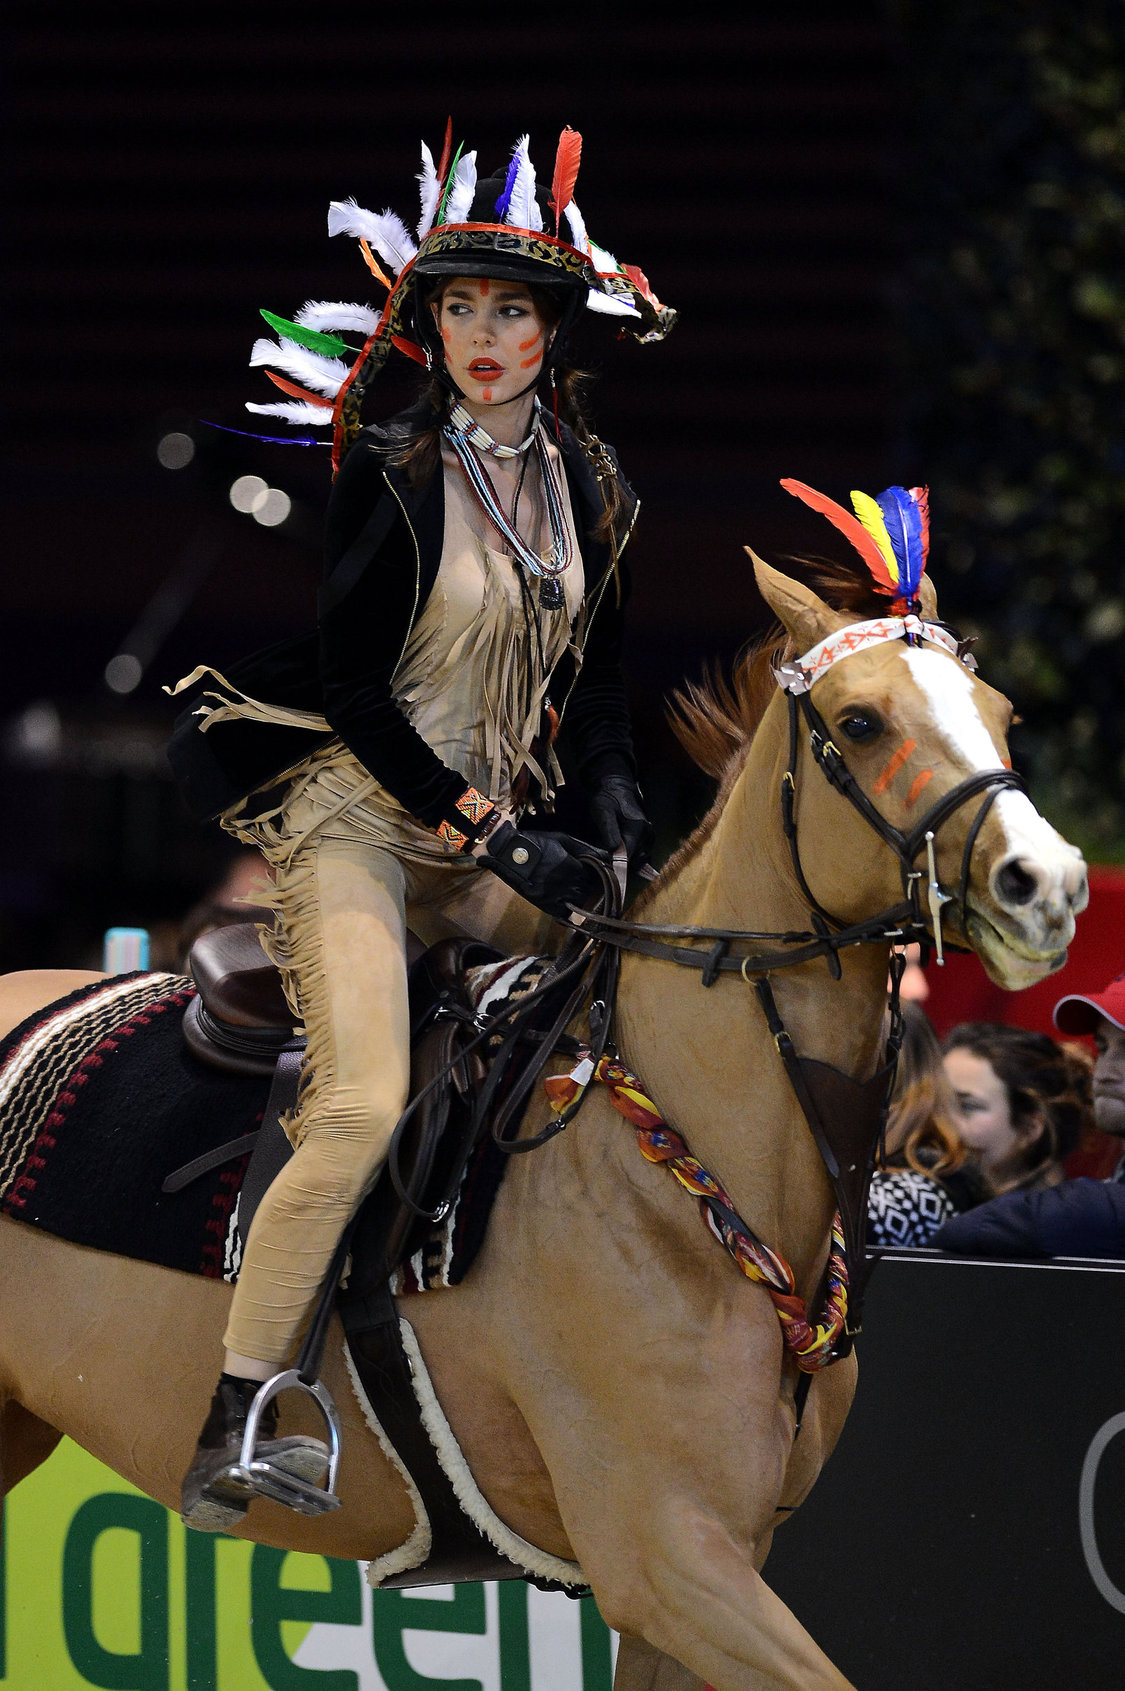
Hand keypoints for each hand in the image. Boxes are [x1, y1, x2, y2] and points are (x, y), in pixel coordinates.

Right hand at [480, 822, 604, 919]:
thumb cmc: (537, 842)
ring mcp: (559, 895)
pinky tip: (569, 904)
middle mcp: (571, 883)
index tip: (599, 874)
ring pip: (581, 903)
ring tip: (580, 894)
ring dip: (584, 899)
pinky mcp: (547, 905)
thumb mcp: (563, 839)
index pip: (598, 876)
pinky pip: (565, 914)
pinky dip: (570, 910)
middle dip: (593, 888)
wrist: (511, 854)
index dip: (599, 875)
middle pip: (591, 891)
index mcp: (576, 866)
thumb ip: (586, 848)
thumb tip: (608, 855)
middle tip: (590, 884)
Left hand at [588, 774, 653, 867]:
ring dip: (627, 859)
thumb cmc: (608, 799)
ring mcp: (650, 835)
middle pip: (635, 859)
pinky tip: (622, 850)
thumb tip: (614, 851)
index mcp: (637, 827)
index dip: (615, 863)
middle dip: (621, 862)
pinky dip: (633, 856)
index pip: (628, 855)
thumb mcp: (603, 812)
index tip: (604, 863)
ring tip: (613, 852)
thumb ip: (609, 832)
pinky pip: (643, 854)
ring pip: (640, 858)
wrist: (618, 788)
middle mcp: (648, 832)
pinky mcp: (649, 836)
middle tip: (606, 856)